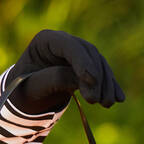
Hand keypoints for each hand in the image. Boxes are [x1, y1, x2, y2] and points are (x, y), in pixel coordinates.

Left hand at [7, 29, 125, 114]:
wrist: (26, 94)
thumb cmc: (24, 88)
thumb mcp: (33, 86)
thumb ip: (54, 80)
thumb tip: (84, 80)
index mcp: (45, 40)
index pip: (68, 45)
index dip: (82, 61)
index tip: (90, 80)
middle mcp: (63, 42)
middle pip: (87, 54)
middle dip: (96, 77)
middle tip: (96, 100)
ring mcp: (77, 52)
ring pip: (98, 63)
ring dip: (106, 84)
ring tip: (107, 104)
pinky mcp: (87, 64)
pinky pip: (103, 73)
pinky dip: (111, 86)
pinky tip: (119, 99)